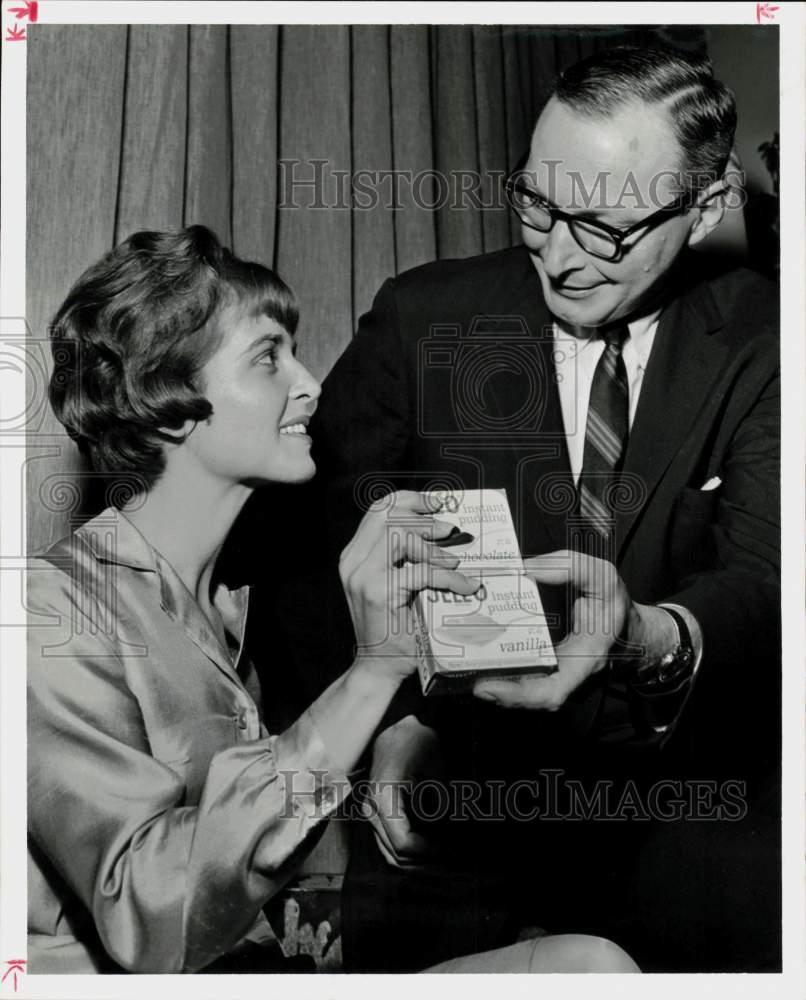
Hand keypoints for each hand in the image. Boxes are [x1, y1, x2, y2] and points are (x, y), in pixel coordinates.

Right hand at [339, 491, 479, 681]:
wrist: (379, 667)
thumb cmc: (393, 627)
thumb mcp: (394, 585)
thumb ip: (403, 558)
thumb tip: (442, 531)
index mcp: (354, 556)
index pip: (378, 509)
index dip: (409, 499)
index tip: (436, 503)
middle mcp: (354, 562)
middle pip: (389, 516)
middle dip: (425, 520)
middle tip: (449, 532)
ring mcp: (363, 577)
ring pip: (400, 537)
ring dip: (434, 548)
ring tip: (454, 561)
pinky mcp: (380, 593)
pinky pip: (421, 572)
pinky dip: (449, 576)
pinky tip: (464, 585)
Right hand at [361, 715, 444, 868]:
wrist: (399, 732)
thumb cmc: (418, 743)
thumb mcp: (437, 770)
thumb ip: (443, 804)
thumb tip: (454, 836)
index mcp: (384, 796)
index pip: (403, 842)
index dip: (430, 853)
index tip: (452, 850)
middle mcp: (371, 808)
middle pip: (396, 854)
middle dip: (427, 862)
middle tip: (455, 861)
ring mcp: (369, 813)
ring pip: (392, 854)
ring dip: (419, 863)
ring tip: (447, 861)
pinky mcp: (375, 815)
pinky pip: (390, 844)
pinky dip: (411, 854)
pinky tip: (433, 853)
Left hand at [473, 550, 630, 709]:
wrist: (627, 629)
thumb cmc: (614, 605)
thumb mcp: (602, 577)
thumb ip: (567, 567)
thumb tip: (525, 568)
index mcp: (585, 661)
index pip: (552, 693)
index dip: (518, 696)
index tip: (488, 688)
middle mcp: (567, 678)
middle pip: (526, 697)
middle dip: (494, 690)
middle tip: (463, 676)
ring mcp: (555, 678)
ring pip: (519, 691)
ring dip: (491, 682)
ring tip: (460, 668)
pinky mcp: (545, 672)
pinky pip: (521, 679)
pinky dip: (499, 671)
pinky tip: (476, 657)